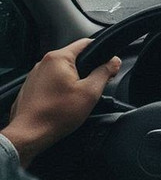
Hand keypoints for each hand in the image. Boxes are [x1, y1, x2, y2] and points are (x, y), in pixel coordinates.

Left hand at [2, 38, 120, 166]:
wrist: (28, 136)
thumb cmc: (56, 115)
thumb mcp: (90, 92)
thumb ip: (105, 72)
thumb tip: (114, 61)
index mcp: (58, 58)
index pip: (86, 43)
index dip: (101, 52)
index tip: (107, 66)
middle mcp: (43, 63)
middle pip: (74, 58)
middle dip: (86, 70)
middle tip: (92, 87)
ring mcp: (34, 76)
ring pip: (62, 71)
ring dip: (72, 81)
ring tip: (75, 99)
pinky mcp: (30, 88)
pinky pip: (51, 82)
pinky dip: (59, 89)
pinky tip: (62, 104)